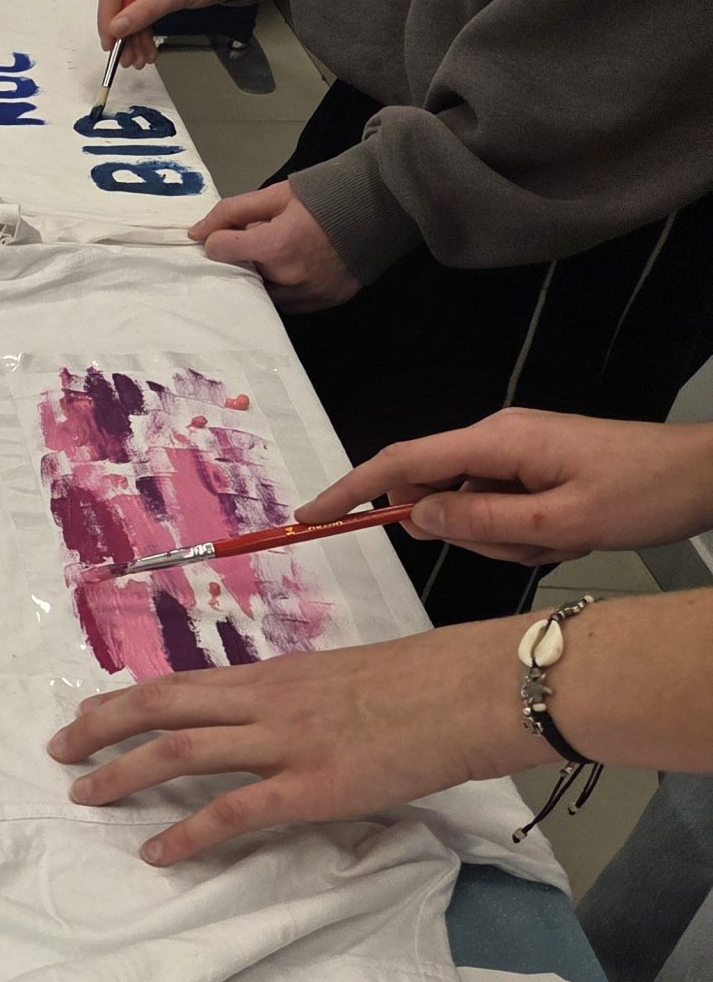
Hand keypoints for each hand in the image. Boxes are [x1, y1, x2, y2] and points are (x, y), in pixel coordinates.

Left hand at [48, 618, 538, 865]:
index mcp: (272, 675)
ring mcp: (283, 742)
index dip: (126, 698)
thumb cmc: (423, 684)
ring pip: (179, 750)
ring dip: (123, 772)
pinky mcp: (311, 786)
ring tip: (83, 795)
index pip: (180, 684)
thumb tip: (273, 719)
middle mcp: (264, 701)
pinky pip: (233, 812)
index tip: (86, 710)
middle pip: (160, 706)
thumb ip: (299, 699)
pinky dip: (187, 832)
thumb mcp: (344, 678)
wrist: (474, 690)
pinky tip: (156, 853)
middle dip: (100, 727)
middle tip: (58, 749)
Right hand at [97, 0, 241, 68]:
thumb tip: (118, 27)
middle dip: (123, 31)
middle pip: (118, 1)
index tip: (110, 40)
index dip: (108, 16)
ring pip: (129, 11)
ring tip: (139, 59)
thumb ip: (148, 8)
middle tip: (124, 56)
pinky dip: (143, 32)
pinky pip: (141, 13)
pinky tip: (146, 49)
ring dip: (133, 37)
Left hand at [188, 181, 357, 310]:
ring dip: (262, 279)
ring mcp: (309, 294)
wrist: (381, 205)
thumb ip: (232, 212)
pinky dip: (284, 290)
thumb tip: (196, 233)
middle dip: (242, 260)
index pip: (219, 251)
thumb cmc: (324, 196)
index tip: (230, 233)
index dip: (219, 238)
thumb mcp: (276, 195)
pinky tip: (295, 270)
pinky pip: (289, 305)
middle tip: (256, 244)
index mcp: (276, 246)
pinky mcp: (325, 302)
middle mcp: (290, 278)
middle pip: (241, 276)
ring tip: (277, 257)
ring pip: (263, 295)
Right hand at [296, 408, 712, 564]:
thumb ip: (482, 521)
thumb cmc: (643, 494)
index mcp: (497, 441)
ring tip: (564, 537)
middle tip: (533, 542)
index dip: (351, 490)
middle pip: (436, 490)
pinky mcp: (531, 467)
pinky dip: (521, 531)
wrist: (706, 475)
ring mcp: (514, 452)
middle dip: (467, 530)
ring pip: (470, 508)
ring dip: (505, 537)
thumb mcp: (563, 521)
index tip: (310, 517)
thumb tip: (414, 516)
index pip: (401, 462)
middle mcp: (497, 438)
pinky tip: (567, 533)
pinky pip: (498, 507)